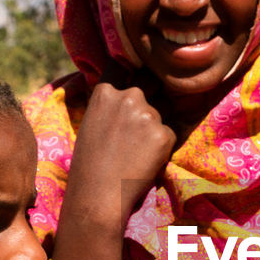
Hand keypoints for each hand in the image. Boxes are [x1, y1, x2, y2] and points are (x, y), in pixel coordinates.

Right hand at [70, 82, 175, 225]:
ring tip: (137, 152)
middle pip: (150, 83)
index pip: (122, 65)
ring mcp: (148, 114)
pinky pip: (170, 134)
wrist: (98, 195)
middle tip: (140, 122)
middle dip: (152, 94)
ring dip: (156, 126)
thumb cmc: (89, 164)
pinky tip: (145, 161)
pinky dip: (163, 147)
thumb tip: (131, 92)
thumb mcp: (92, 122)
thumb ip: (110, 104)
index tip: (134, 75)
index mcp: (105, 92)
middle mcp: (128, 97)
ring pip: (162, 112)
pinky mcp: (164, 134)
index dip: (130, 70)